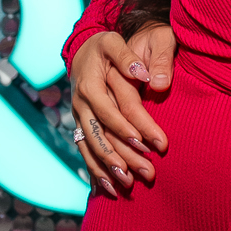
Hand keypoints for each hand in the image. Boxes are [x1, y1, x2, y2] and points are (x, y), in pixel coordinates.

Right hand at [70, 23, 175, 197]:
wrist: (81, 50)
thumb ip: (127, 57)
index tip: (153, 144)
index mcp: (91, 85)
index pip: (114, 111)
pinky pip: (85, 152)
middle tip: (148, 173)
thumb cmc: (104, 46)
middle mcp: (81, 104)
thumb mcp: (113, 42)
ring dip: (109, 168)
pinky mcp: (80, 126)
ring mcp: (78, 117)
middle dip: (125, 155)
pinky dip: (95, 171)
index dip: (133, 127)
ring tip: (129, 185)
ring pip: (92, 147)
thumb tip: (143, 74)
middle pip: (103, 135)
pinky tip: (108, 189)